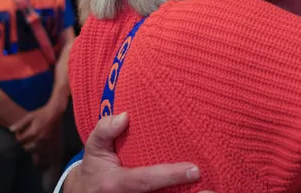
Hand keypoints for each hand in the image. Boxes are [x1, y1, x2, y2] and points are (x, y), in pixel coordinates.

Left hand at [10, 103, 62, 151]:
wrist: (55, 113)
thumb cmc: (41, 113)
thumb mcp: (29, 116)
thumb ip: (20, 124)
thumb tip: (10, 130)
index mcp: (33, 132)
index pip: (20, 140)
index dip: (17, 136)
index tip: (19, 132)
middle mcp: (39, 138)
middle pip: (25, 147)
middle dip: (22, 142)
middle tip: (24, 136)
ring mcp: (45, 140)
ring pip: (32, 149)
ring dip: (29, 146)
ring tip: (29, 139)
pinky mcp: (49, 141)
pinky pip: (40, 149)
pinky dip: (36, 148)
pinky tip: (35, 143)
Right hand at [63, 112, 204, 192]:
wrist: (88, 192)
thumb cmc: (97, 167)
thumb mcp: (94, 147)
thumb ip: (105, 130)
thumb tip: (125, 116)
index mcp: (116, 184)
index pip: (145, 180)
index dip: (170, 175)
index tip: (194, 170)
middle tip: (210, 189)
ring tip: (211, 192)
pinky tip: (205, 192)